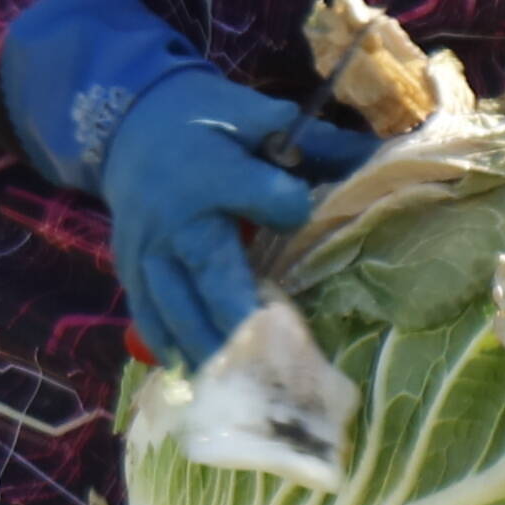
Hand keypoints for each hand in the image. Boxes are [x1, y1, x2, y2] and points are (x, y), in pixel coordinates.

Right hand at [8, 0, 372, 368]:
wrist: (125, 121)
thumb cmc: (201, 120)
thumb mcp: (254, 116)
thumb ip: (313, 143)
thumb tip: (379, 157)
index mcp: (216, 173)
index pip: (275, 203)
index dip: (295, 211)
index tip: (304, 218)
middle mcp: (179, 219)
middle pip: (218, 281)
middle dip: (252, 328)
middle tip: (289, 369)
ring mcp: (148, 249)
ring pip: (180, 311)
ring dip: (215, 352)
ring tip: (250, 388)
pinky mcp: (129, 267)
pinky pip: (149, 315)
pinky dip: (172, 348)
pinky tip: (199, 375)